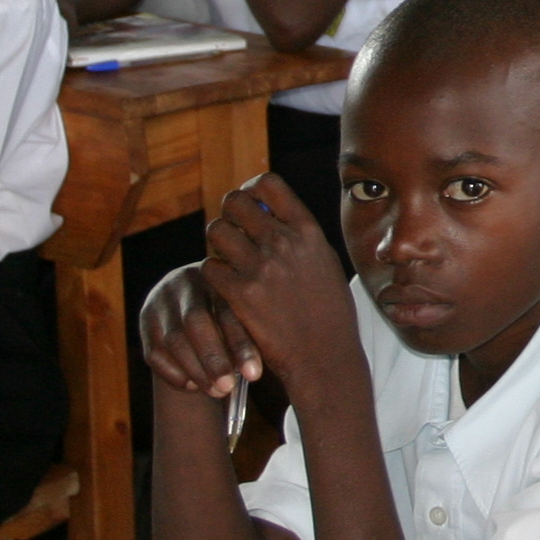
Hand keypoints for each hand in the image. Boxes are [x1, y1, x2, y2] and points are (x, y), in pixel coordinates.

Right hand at [138, 260, 263, 398]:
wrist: (187, 301)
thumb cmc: (227, 314)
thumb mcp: (239, 313)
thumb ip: (249, 332)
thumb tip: (253, 373)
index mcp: (218, 278)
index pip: (228, 311)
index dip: (241, 345)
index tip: (253, 375)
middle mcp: (185, 284)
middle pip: (196, 321)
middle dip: (213, 358)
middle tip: (227, 387)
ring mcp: (160, 301)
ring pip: (174, 339)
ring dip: (195, 370)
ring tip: (216, 391)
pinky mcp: (144, 322)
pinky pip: (155, 353)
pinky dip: (174, 374)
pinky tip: (192, 387)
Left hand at [199, 174, 360, 400]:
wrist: (324, 355)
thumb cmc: (330, 311)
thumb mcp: (325, 263)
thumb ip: (300, 237)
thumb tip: (274, 216)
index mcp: (307, 231)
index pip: (269, 184)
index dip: (252, 189)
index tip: (251, 204)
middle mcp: (282, 242)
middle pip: (235, 202)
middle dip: (229, 214)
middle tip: (233, 231)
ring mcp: (259, 267)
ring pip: (216, 231)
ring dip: (217, 242)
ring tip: (227, 258)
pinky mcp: (239, 294)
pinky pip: (209, 267)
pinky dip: (213, 273)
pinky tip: (224, 284)